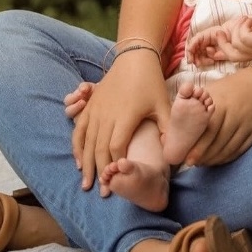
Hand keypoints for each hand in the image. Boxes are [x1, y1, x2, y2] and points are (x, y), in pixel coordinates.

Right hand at [70, 51, 168, 192]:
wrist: (133, 59)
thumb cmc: (151, 83)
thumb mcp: (164, 105)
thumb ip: (168, 129)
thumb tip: (174, 153)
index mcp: (126, 116)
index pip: (116, 146)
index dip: (116, 164)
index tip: (117, 180)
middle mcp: (107, 114)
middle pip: (99, 148)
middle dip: (101, 172)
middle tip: (103, 193)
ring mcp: (96, 110)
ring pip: (87, 142)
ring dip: (86, 164)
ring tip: (87, 184)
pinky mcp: (90, 106)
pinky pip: (79, 129)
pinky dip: (77, 147)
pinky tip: (79, 162)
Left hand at [182, 68, 251, 165]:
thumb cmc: (231, 87)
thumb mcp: (213, 89)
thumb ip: (196, 104)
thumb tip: (176, 122)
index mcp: (222, 104)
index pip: (207, 129)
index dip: (197, 145)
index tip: (185, 156)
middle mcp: (235, 116)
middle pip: (217, 142)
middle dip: (202, 155)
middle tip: (190, 162)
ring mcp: (247, 126)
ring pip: (228, 149)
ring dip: (213, 159)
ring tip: (200, 162)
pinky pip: (239, 150)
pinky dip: (226, 158)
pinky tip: (216, 160)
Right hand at [188, 16, 251, 63]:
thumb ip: (244, 30)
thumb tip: (230, 27)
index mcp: (246, 50)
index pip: (219, 53)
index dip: (202, 50)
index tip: (191, 51)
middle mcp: (248, 54)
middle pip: (221, 50)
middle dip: (207, 44)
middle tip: (215, 34)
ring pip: (231, 42)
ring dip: (235, 27)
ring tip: (246, 20)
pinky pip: (241, 37)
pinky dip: (242, 26)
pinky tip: (250, 21)